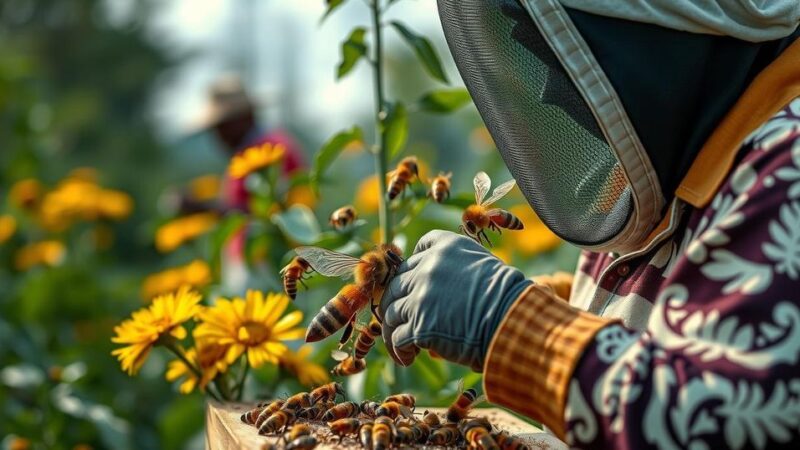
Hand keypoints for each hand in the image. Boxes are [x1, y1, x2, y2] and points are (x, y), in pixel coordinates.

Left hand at [380, 230, 531, 370]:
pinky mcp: (419, 325)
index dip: (412, 272)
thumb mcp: (482, 266)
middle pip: (396, 284)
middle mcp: (428, 267)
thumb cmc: (507, 298)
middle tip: (402, 320)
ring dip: (395, 327)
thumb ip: (455, 269)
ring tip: (405, 342)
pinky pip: (396, 337)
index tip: (415, 288)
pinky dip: (399, 349)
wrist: (514, 321)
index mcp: (446, 246)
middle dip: (398, 302)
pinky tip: (408, 357)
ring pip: (391, 311)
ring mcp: (421, 296)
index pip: (415, 253)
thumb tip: (431, 293)